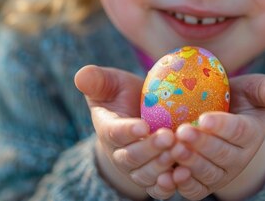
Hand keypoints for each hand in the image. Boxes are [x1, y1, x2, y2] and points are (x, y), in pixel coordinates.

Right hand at [74, 65, 176, 199]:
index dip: (127, 131)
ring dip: (162, 166)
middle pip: (132, 157)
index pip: (115, 133)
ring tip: (179, 151)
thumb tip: (81, 75)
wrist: (140, 116)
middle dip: (150, 149)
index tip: (143, 125)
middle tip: (169, 137)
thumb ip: (97, 80)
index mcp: (108, 130)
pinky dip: (169, 186)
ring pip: (146, 174)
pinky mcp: (154, 180)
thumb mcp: (111, 83)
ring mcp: (137, 170)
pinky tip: (183, 175)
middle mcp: (120, 154)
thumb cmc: (124, 96)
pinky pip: (159, 189)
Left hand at [167, 74, 264, 199]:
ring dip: (191, 164)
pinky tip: (168, 176)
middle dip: (202, 145)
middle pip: (222, 154)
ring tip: (174, 149)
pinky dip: (183, 186)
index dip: (222, 126)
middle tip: (182, 132)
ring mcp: (221, 173)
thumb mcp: (255, 89)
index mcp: (251, 133)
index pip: (239, 131)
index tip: (204, 118)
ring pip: (208, 174)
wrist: (222, 116)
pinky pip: (195, 190)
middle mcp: (239, 158)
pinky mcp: (204, 184)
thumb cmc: (237, 97)